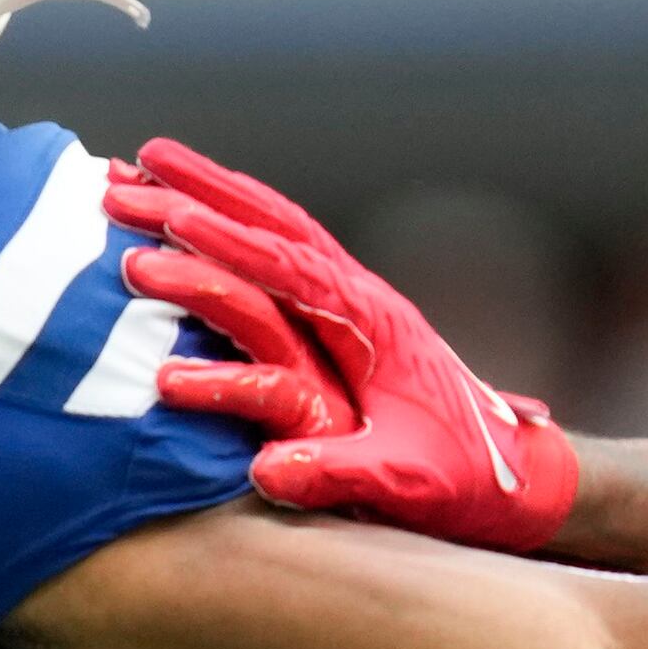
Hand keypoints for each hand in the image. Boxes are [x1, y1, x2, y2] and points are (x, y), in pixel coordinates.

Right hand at [104, 136, 577, 549]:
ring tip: (146, 167)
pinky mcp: (351, 313)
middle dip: (202, 191)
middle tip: (128, 166)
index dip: (229, 244)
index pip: (289, 270)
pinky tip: (199, 217)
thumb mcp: (403, 481)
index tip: (169, 219)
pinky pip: (285, 248)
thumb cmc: (463, 480)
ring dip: (215, 193)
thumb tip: (265, 474)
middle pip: (275, 224)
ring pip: (279, 225)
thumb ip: (337, 472)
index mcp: (370, 324)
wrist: (520, 474)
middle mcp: (361, 295)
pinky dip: (238, 221)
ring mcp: (357, 298)